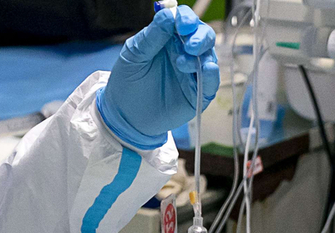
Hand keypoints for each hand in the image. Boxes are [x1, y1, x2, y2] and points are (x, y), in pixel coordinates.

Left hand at [96, 6, 219, 149]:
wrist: (123, 115)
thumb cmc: (127, 81)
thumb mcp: (134, 55)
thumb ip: (151, 36)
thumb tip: (168, 14)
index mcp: (169, 39)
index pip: (184, 21)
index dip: (186, 19)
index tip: (181, 24)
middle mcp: (184, 52)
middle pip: (202, 36)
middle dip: (199, 36)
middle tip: (189, 45)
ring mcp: (192, 72)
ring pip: (209, 56)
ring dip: (201, 55)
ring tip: (183, 62)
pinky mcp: (197, 94)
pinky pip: (211, 83)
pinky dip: (212, 75)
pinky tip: (207, 69)